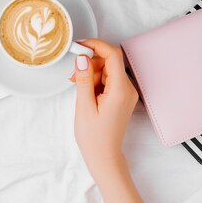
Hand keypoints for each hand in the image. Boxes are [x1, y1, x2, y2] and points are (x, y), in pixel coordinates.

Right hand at [72, 39, 138, 178]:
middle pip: (110, 62)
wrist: (104, 157)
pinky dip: (96, 81)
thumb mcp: (84, 106)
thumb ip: (84, 79)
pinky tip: (85, 92)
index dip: (96, 45)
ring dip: (91, 73)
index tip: (80, 45)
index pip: (113, 55)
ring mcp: (126, 94)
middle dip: (90, 63)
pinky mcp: (121, 98)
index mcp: (120, 90)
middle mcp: (127, 89)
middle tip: (74, 76)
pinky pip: (109, 81)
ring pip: (108, 71)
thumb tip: (83, 58)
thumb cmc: (94, 137)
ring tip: (78, 87)